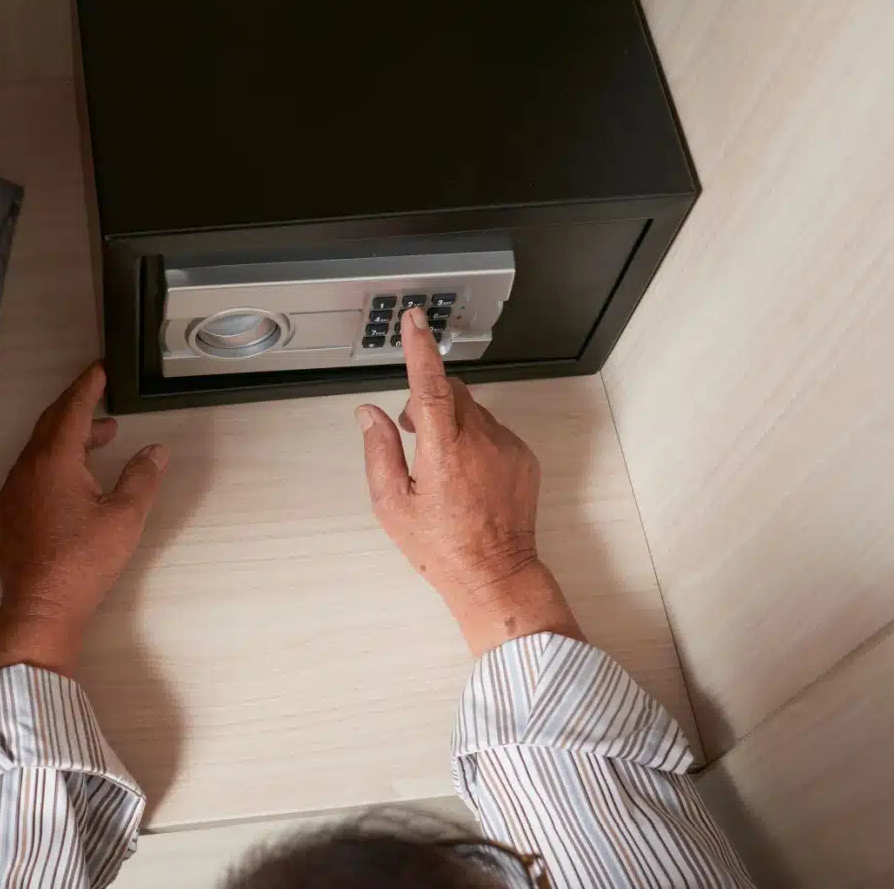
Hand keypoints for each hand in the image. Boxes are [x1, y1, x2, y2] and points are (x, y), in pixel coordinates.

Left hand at [0, 362, 168, 676]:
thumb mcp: (125, 517)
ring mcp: (14, 490)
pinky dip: (54, 459)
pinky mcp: (9, 512)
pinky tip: (74, 478)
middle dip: (78, 407)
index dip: (88, 386)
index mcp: (54, 460)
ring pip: (40, 448)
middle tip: (102, 397)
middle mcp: (27, 468)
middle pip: (51, 423)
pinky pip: (32, 469)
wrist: (40, 606)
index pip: (72, 409)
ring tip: (101, 440)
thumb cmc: (84, 561)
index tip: (100, 368)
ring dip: (69, 436)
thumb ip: (141, 477)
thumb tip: (156, 451)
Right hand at [356, 307, 583, 655]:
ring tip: (442, 464)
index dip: (419, 348)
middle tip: (412, 431)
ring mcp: (508, 447)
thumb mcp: (392, 505)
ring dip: (451, 421)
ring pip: (472, 409)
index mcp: (443, 451)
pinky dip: (475, 438)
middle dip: (426, 397)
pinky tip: (467, 475)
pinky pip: (493, 430)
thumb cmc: (442, 547)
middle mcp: (480, 442)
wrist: (496, 573)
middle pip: (450, 390)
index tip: (415, 320)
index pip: (429, 384)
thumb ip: (379, 451)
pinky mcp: (524, 457)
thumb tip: (369, 414)